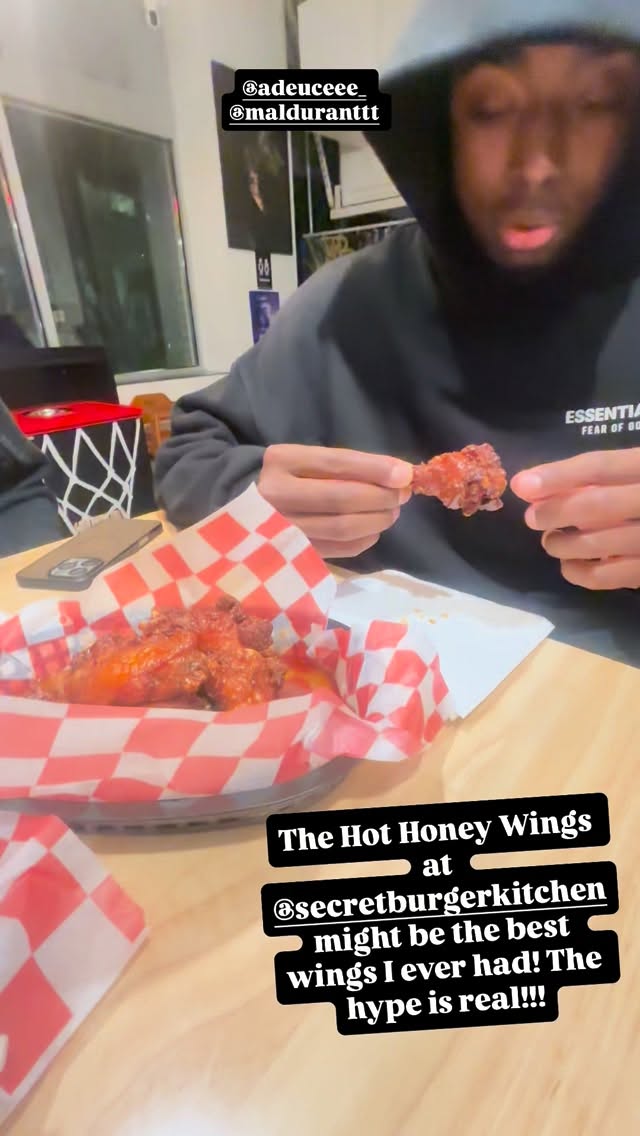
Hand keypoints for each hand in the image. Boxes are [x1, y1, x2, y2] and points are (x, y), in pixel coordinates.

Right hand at [258, 444, 412, 558]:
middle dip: (381, 497)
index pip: (336, 463)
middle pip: (342, 498)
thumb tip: (399, 475)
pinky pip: (337, 549)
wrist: (238, 503)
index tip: (404, 473)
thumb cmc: (285, 477)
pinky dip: (364, 540)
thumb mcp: (304, 459)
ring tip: (391, 512)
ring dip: (377, 520)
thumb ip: (346, 466)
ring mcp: (281, 527)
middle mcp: (277, 494)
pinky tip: (372, 531)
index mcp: (282, 461)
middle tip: (401, 495)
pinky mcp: (291, 552)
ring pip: (342, 527)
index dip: (374, 469)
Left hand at [511, 449, 639, 590]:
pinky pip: (609, 577)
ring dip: (563, 544)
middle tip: (533, 518)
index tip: (522, 484)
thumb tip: (534, 485)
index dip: (558, 475)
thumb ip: (597, 476)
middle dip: (557, 511)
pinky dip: (580, 573)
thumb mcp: (636, 471)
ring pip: (600, 542)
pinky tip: (569, 565)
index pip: (601, 467)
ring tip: (551, 541)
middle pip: (598, 504)